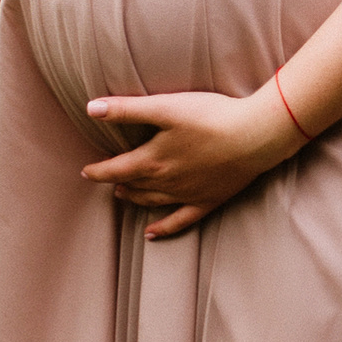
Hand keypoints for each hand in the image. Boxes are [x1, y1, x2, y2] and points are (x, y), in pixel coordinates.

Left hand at [83, 84, 298, 238]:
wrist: (255, 136)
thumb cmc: (211, 117)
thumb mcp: (165, 107)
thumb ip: (126, 109)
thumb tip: (91, 108)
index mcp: (152, 160)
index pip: (115, 170)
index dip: (98, 171)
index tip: (86, 171)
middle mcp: (166, 182)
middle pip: (132, 186)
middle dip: (116, 182)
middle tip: (105, 179)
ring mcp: (187, 195)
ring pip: (152, 202)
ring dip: (134, 199)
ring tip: (123, 196)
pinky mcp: (208, 201)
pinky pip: (180, 220)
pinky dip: (163, 228)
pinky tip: (151, 234)